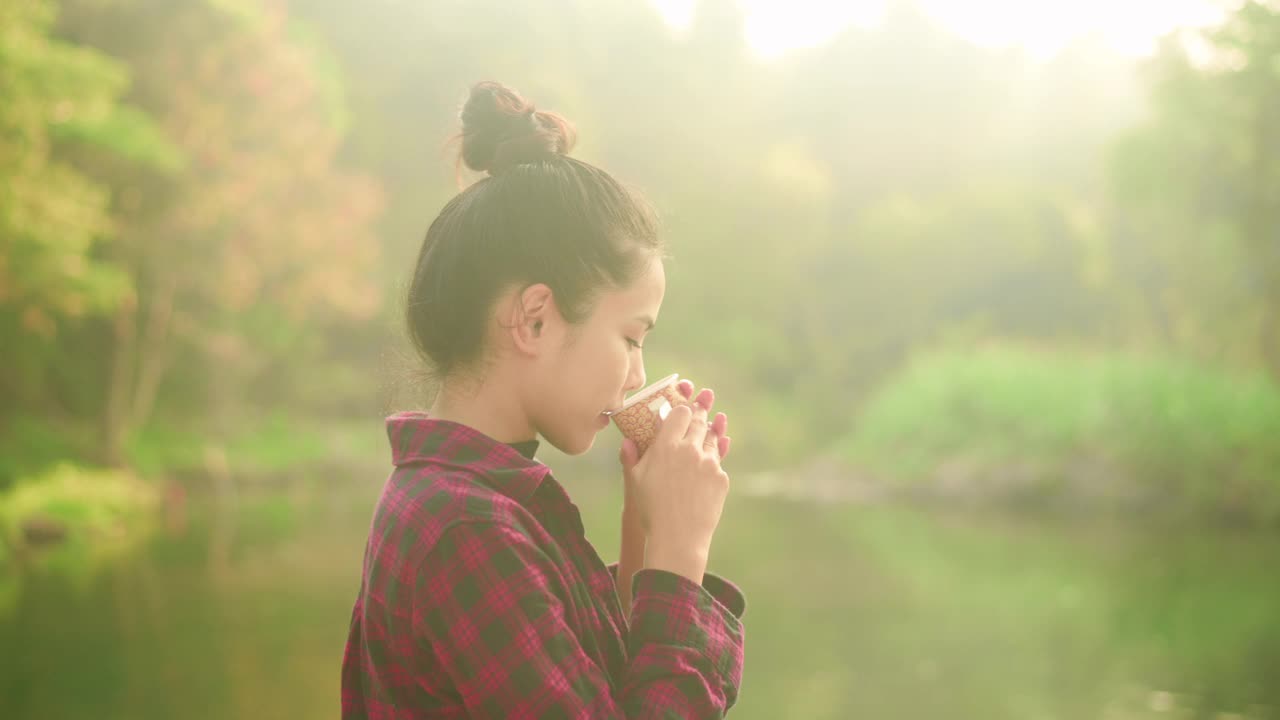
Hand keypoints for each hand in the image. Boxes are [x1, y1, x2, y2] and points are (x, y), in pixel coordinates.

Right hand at [620, 380, 730, 527]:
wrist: (678, 537)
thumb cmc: (652, 510)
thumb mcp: (636, 481)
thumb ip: (632, 458)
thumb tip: (627, 442)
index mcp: (666, 446)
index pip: (680, 413)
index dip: (683, 409)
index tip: (683, 409)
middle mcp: (689, 449)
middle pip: (699, 422)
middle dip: (700, 413)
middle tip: (702, 406)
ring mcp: (709, 463)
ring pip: (712, 440)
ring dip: (709, 434)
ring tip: (709, 430)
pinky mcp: (721, 478)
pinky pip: (718, 463)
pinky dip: (713, 462)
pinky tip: (707, 465)